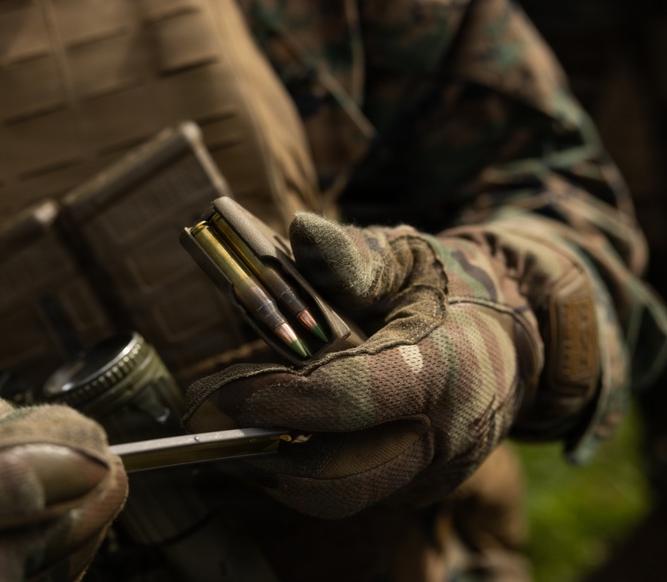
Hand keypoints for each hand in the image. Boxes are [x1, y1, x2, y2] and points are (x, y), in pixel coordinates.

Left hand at [183, 213, 599, 517]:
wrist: (517, 338)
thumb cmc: (451, 290)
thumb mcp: (409, 255)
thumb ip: (353, 253)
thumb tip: (298, 231)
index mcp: (442, 368)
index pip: (351, 400)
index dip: (280, 400)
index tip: (223, 393)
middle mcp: (443, 435)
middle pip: (340, 477)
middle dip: (266, 455)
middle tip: (211, 421)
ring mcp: (434, 472)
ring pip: (341, 496)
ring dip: (276, 470)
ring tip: (232, 430)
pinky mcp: (419, 487)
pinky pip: (353, 494)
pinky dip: (303, 471)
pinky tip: (272, 435)